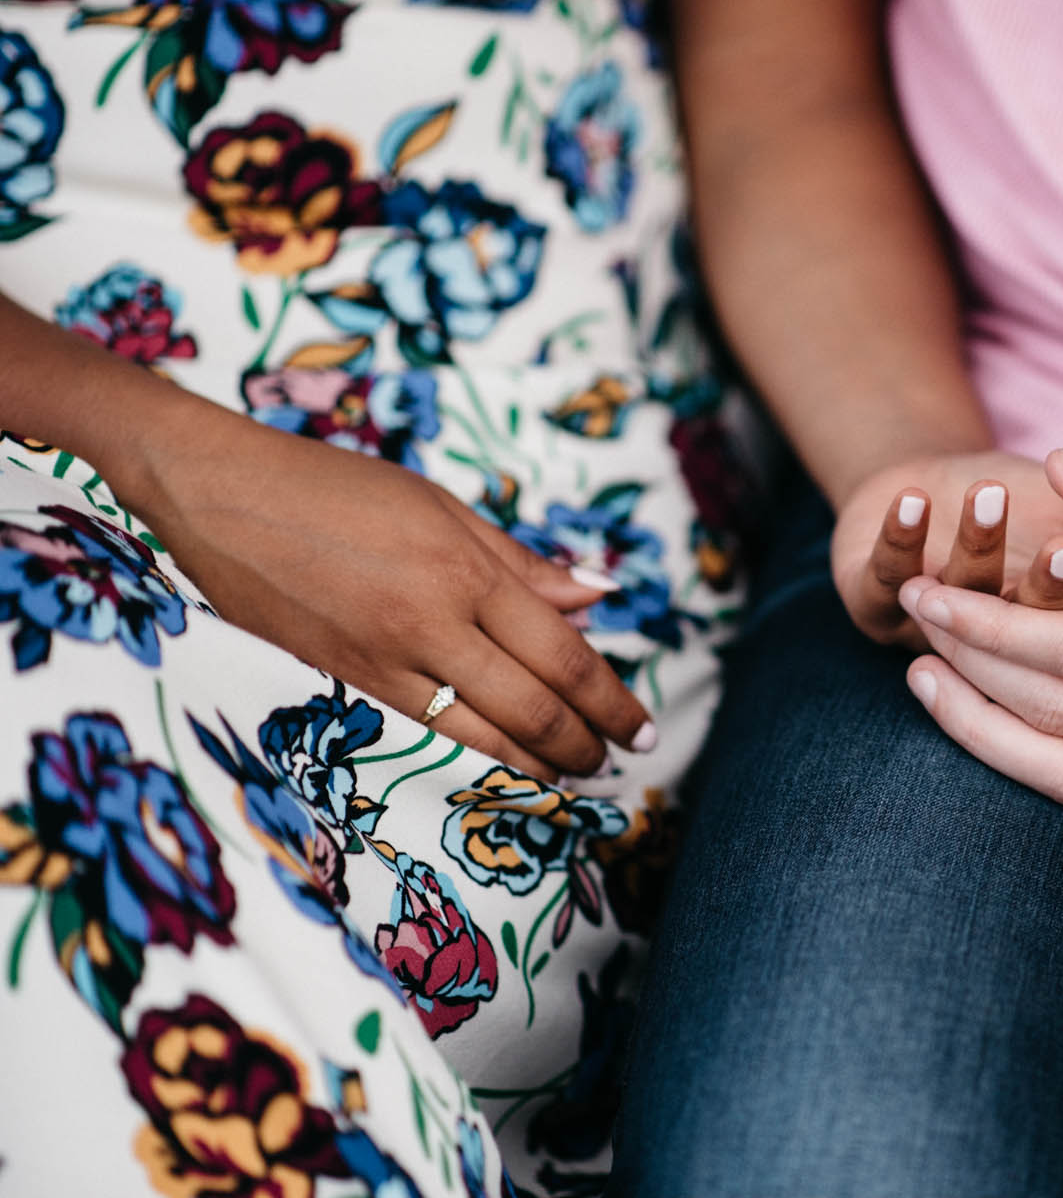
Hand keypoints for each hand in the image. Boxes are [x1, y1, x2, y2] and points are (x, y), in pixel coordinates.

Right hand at [115, 400, 651, 783]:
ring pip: (481, 737)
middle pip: (533, 707)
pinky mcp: (344, 683)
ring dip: (536, 766)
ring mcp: (384, 660)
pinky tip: (501, 770)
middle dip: (585, 743)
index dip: (610, 699)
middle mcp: (432, 623)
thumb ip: (521, 563)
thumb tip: (596, 597)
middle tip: (616, 759)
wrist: (222, 494)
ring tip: (571, 776)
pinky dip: (474, 761)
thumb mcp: (440, 507)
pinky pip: (424, 736)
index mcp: (467, 571)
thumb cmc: (337, 486)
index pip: (564, 654)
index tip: (640, 726)